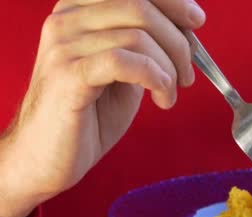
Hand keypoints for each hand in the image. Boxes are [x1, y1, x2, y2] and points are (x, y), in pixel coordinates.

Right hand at [0, 0, 204, 216]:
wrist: (47, 157)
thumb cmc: (89, 115)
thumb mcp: (126, 71)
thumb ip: (148, 45)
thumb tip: (187, 29)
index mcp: (80, 10)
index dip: (172, 2)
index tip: (196, 22)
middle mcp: (68, 19)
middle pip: (140, 7)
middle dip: (178, 42)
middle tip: (188, 75)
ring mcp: (64, 45)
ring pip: (138, 36)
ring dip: (169, 68)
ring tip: (170, 94)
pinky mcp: (68, 75)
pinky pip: (125, 62)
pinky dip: (156, 79)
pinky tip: (161, 99)